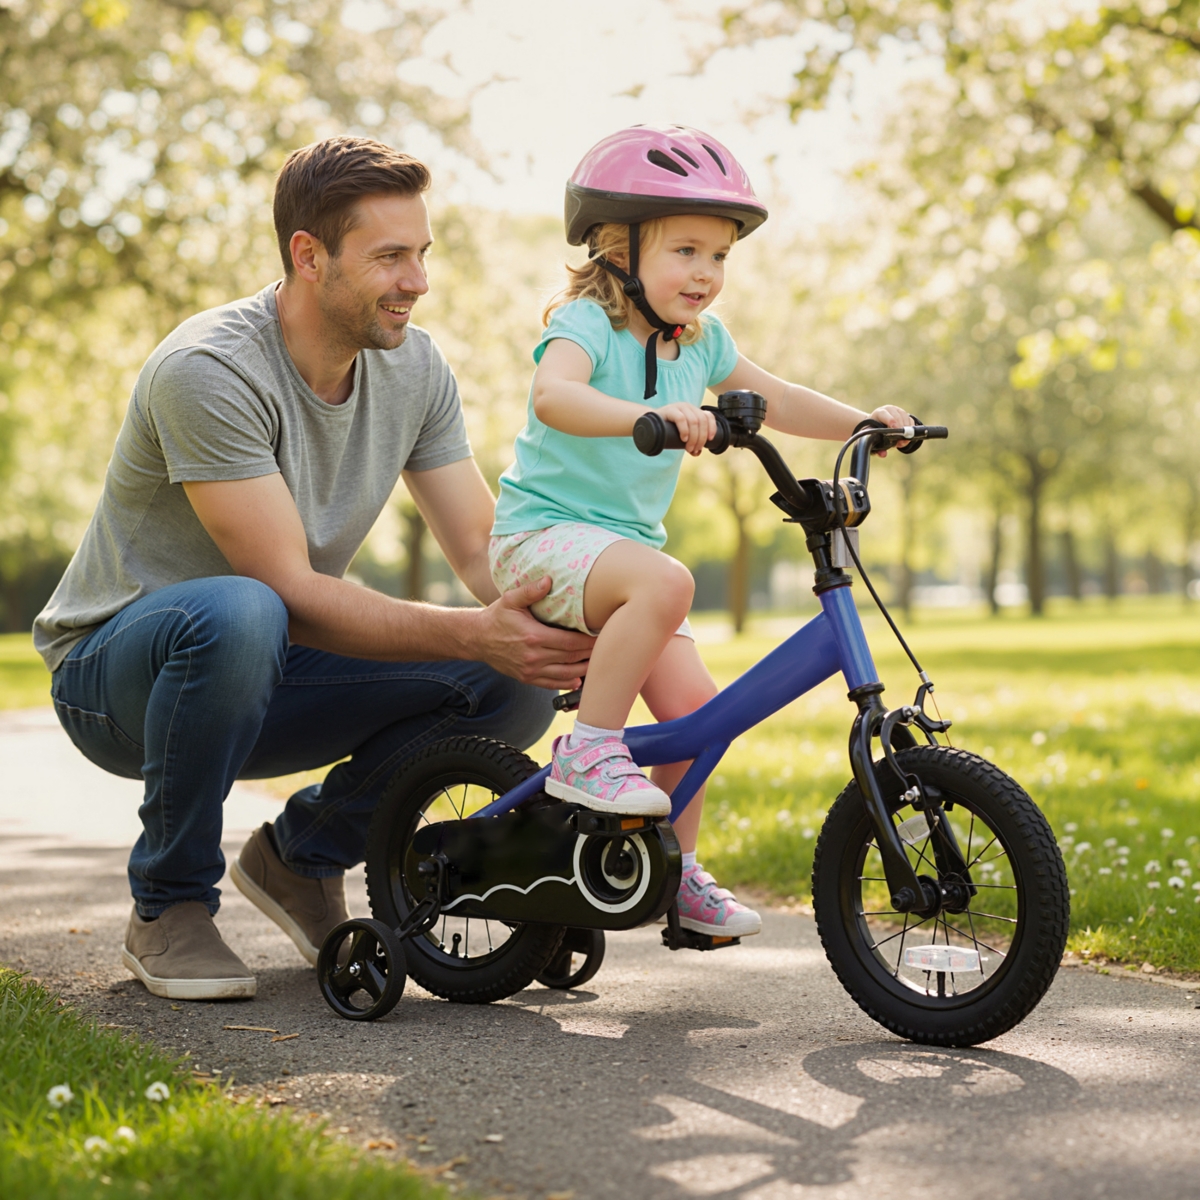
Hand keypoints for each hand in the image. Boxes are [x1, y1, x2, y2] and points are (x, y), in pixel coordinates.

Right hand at [475, 576, 594, 689]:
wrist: (477, 638)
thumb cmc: (497, 616)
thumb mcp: (510, 599)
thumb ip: (530, 590)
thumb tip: (548, 580)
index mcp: (534, 636)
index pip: (570, 641)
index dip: (588, 641)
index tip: (602, 636)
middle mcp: (534, 656)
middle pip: (571, 658)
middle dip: (590, 654)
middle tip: (607, 648)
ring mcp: (530, 670)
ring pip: (565, 674)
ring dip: (583, 671)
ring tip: (598, 664)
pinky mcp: (527, 678)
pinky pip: (551, 684)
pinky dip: (567, 684)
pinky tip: (578, 680)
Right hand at [657, 402, 716, 455]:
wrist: (649, 424)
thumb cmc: (667, 430)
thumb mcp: (682, 433)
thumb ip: (691, 440)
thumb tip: (697, 453)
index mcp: (694, 411)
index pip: (708, 416)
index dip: (712, 428)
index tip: (709, 440)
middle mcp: (688, 407)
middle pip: (702, 421)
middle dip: (701, 438)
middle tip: (694, 450)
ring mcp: (679, 407)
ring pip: (694, 421)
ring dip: (694, 437)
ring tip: (688, 448)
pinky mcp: (669, 410)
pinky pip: (681, 418)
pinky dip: (684, 430)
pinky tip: (684, 438)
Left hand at [868, 404, 913, 455]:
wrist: (875, 425)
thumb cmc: (873, 433)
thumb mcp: (872, 440)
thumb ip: (877, 448)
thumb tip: (883, 454)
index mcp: (878, 413)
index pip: (884, 414)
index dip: (890, 420)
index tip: (895, 428)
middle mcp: (888, 410)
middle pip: (897, 416)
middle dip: (901, 428)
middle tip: (902, 439)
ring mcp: (897, 411)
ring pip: (905, 417)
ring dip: (907, 429)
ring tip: (904, 440)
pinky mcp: (904, 414)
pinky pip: (910, 420)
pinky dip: (911, 428)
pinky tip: (908, 436)